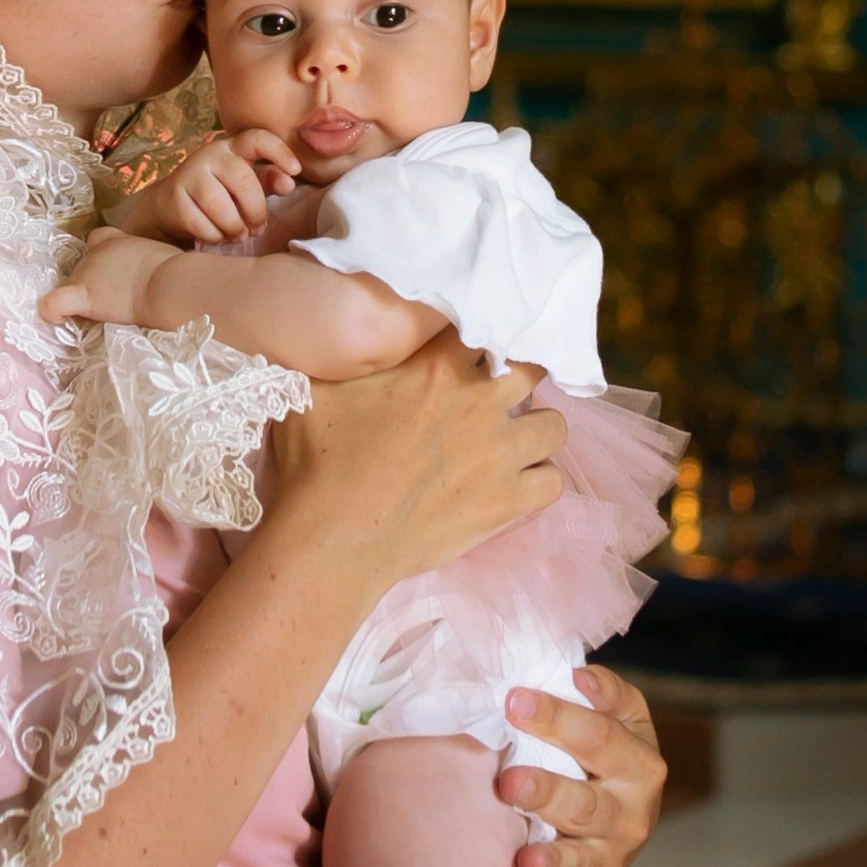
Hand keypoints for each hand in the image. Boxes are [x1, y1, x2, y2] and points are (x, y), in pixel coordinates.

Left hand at [39, 227, 178, 329]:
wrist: (172, 284)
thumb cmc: (177, 272)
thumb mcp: (162, 256)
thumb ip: (148, 261)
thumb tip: (156, 275)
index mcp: (117, 241)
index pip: (98, 241)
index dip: (101, 258)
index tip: (113, 276)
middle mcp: (97, 252)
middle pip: (84, 267)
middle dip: (95, 283)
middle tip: (117, 301)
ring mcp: (87, 272)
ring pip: (71, 285)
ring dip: (83, 298)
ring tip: (104, 314)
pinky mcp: (84, 296)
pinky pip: (54, 304)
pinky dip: (52, 312)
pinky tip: (57, 320)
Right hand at [129, 129, 303, 244]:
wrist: (172, 203)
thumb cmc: (221, 192)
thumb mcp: (249, 184)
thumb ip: (270, 180)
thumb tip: (288, 183)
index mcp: (234, 147)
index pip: (257, 138)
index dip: (279, 151)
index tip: (296, 171)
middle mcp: (210, 155)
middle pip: (242, 180)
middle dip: (255, 211)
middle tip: (257, 229)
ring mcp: (190, 173)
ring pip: (219, 205)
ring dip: (234, 227)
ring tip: (239, 235)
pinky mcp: (174, 196)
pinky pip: (199, 222)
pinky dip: (214, 236)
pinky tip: (218, 237)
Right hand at [267, 333, 562, 590]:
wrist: (332, 540)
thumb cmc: (317, 463)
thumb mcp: (311, 389)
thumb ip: (337, 356)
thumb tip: (327, 332)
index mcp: (438, 367)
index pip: (481, 325)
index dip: (475, 337)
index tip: (464, 350)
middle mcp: (481, 403)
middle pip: (532, 368)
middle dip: (515, 377)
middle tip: (491, 394)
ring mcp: (500, 454)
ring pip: (554, 425)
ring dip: (534, 428)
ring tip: (509, 440)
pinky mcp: (508, 503)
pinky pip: (553, 482)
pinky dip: (538, 480)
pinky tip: (513, 483)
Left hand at [497, 666, 666, 866]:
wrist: (620, 800)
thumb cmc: (599, 743)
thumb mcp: (614, 712)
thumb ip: (598, 691)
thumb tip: (573, 672)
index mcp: (638, 759)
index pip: (601, 734)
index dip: (560, 718)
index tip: (513, 699)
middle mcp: (632, 812)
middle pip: (588, 803)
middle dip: (547, 793)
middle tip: (507, 781)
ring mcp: (610, 857)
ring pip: (580, 863)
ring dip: (548, 864)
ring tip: (520, 863)